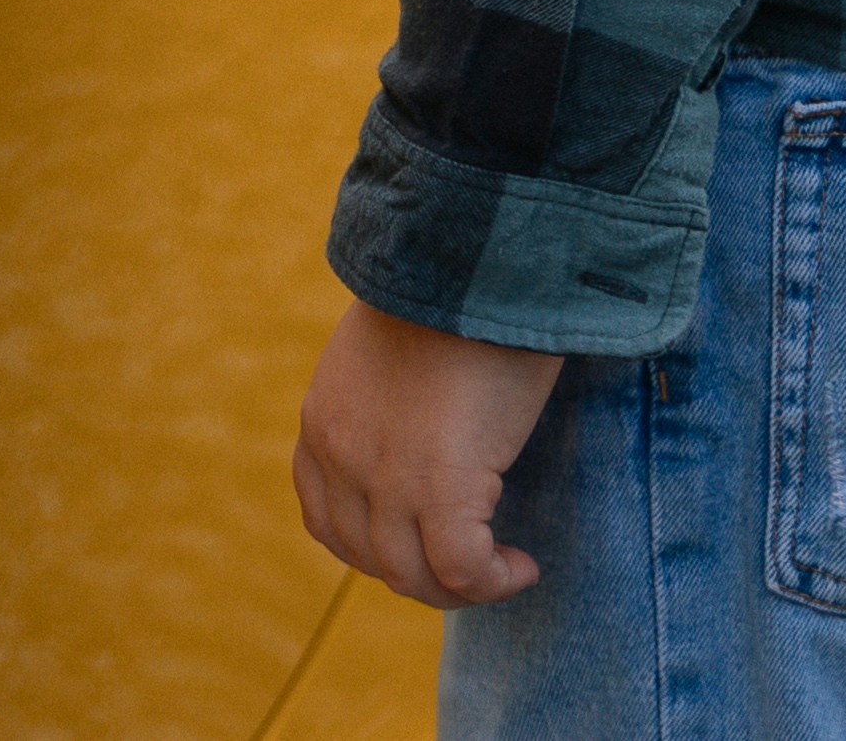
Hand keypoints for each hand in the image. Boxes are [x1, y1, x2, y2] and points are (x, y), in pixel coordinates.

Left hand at [291, 299, 563, 609]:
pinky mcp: (438, 484)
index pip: (325, 519)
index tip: (428, 540)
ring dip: (460, 587)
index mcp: (323, 421)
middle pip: (369, 558)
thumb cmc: (454, 295)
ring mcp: (383, 475)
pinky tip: (521, 564)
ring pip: (411, 575)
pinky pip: (460, 569)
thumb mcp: (392, 353)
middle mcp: (340, 454)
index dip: (378, 545)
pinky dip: (492, 580)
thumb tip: (423, 443)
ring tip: (501, 568)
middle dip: (423, 575)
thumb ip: (387, 404)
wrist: (477, 258)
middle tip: (475, 562)